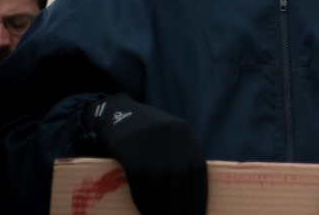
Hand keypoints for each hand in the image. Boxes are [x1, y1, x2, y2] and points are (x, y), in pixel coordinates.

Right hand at [82, 94, 206, 214]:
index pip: (200, 172)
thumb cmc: (151, 131)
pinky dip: (143, 201)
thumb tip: (194, 192)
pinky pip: (140, 184)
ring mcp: (151, 147)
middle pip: (180, 183)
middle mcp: (172, 141)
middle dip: (180, 208)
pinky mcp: (130, 154)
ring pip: (159, 187)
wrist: (118, 114)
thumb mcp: (173, 136)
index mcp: (187, 135)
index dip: (200, 196)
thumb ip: (184, 156)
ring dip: (159, 208)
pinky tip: (145, 210)